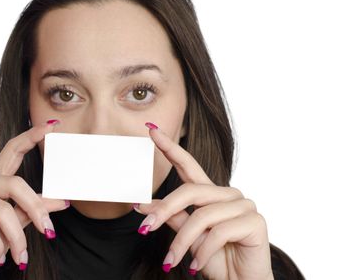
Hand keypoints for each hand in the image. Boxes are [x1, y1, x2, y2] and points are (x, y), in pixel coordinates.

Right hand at [0, 119, 68, 279]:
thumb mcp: (13, 228)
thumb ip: (32, 211)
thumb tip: (61, 200)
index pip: (11, 152)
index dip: (31, 137)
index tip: (51, 125)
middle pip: (14, 184)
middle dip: (36, 210)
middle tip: (49, 232)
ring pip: (3, 210)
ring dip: (16, 239)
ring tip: (18, 255)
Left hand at [134, 123, 273, 279]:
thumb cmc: (215, 259)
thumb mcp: (186, 236)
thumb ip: (170, 217)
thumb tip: (141, 204)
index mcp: (210, 194)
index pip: (188, 165)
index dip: (170, 147)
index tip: (151, 130)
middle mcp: (228, 194)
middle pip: (190, 192)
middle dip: (164, 211)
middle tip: (145, 229)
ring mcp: (244, 205)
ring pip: (202, 216)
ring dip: (182, 243)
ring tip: (173, 262)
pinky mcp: (255, 221)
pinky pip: (219, 232)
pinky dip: (202, 252)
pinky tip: (196, 265)